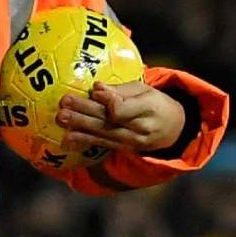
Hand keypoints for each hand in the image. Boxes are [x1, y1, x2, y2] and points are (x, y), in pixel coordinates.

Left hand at [55, 82, 182, 153]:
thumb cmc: (156, 104)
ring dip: (79, 126)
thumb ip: (121, 90)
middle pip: (108, 120)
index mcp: (148, 108)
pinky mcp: (123, 149)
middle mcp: (139, 129)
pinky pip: (101, 144)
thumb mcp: (145, 90)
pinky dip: (84, 141)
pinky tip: (67, 139)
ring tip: (61, 118)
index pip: (125, 108)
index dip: (109, 101)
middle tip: (65, 104)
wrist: (174, 130)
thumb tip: (96, 87)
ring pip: (102, 133)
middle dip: (84, 112)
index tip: (95, 91)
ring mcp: (130, 142)